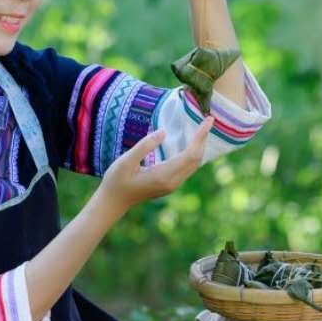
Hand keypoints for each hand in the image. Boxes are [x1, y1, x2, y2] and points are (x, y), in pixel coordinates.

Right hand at [97, 117, 216, 214]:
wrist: (113, 201)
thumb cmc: (116, 180)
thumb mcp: (125, 161)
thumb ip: (144, 146)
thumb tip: (164, 132)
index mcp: (163, 175)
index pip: (190, 154)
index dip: (201, 137)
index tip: (208, 120)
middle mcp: (172, 182)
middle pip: (196, 159)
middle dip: (203, 139)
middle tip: (208, 119)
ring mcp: (172, 185)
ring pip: (194, 164)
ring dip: (200, 146)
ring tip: (202, 128)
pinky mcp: (170, 184)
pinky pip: (188, 167)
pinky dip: (193, 153)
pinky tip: (191, 142)